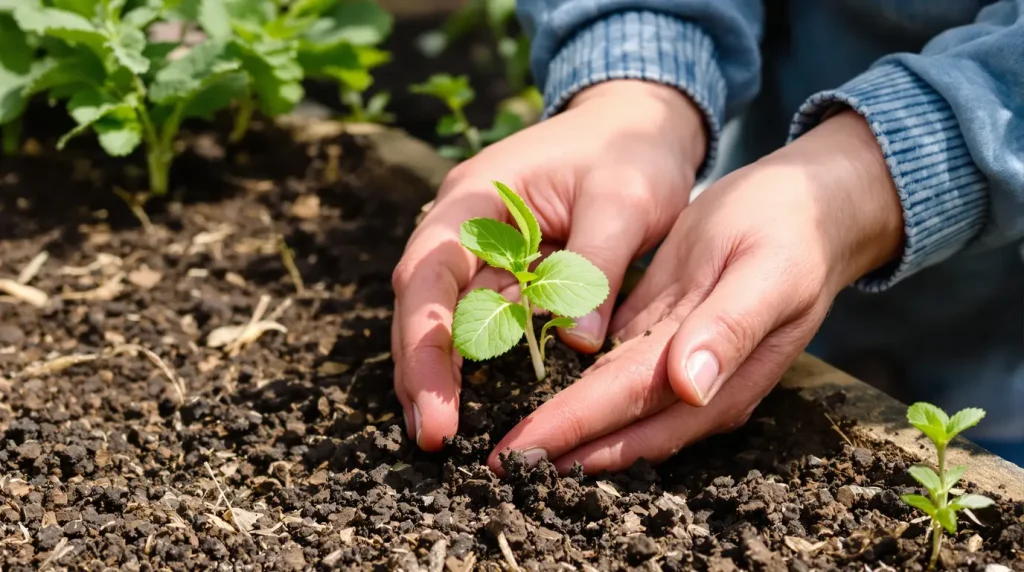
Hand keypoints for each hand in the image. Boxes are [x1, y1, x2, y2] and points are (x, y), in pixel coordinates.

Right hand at [392, 80, 707, 449]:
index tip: (435, 404)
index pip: (428, 272)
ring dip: (439, 374)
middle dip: (421, 371)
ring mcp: (481, 252)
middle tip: (432, 438)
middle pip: (422, 304)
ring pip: (445, 320)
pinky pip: (483, 323)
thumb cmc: (629, 151)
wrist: (634, 126)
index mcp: (476, 200)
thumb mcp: (624, 199)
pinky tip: (473, 405)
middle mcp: (463, 228)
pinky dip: (475, 364)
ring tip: (440, 435)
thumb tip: (576, 347)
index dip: (424, 342)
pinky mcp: (505, 274)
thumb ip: (596, 267)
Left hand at [488, 110, 904, 473]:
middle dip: (560, 445)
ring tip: (517, 446)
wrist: (808, 206)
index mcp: (720, 370)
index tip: (521, 449)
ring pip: (614, 407)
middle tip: (497, 463)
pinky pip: (616, 375)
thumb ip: (730, 328)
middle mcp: (697, 381)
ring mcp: (680, 363)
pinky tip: (548, 397)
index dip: (575, 428)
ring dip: (569, 428)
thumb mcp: (769, 269)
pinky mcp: (664, 337)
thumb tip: (691, 385)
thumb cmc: (791, 230)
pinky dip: (582, 391)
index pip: (630, 405)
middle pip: (617, 421)